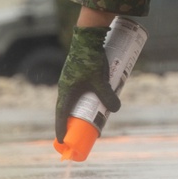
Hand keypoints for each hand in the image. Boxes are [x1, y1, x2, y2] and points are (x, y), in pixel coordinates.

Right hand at [54, 25, 121, 141]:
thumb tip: (116, 110)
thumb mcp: (101, 80)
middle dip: (72, 122)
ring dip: (78, 109)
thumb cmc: (90, 59)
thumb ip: (108, 96)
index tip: (62, 141)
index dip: (61, 129)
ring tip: (88, 118)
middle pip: (67, 109)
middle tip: (79, 133)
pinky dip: (82, 98)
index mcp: (66, 91)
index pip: (61, 115)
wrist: (87, 38)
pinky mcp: (77, 73)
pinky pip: (78, 91)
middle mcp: (65, 87)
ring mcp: (70, 79)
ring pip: (73, 99)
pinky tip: (93, 98)